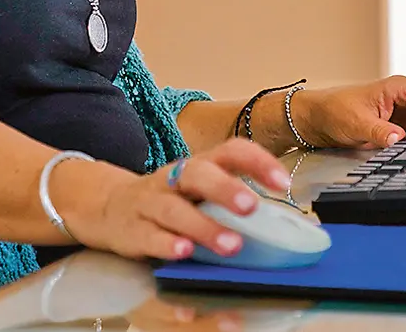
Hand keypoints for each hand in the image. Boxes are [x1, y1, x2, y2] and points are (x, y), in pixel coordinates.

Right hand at [64, 139, 290, 261]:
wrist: (108, 207)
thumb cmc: (170, 202)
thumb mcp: (200, 193)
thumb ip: (237, 203)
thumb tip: (297, 228)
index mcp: (199, 166)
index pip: (230, 152)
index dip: (257, 162)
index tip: (283, 183)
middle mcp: (175, 180)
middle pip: (198, 174)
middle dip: (226, 189)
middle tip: (252, 207)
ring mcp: (151, 203)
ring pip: (175, 210)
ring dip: (204, 227)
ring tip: (231, 245)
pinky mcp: (133, 230)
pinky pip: (150, 237)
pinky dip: (167, 245)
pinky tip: (184, 253)